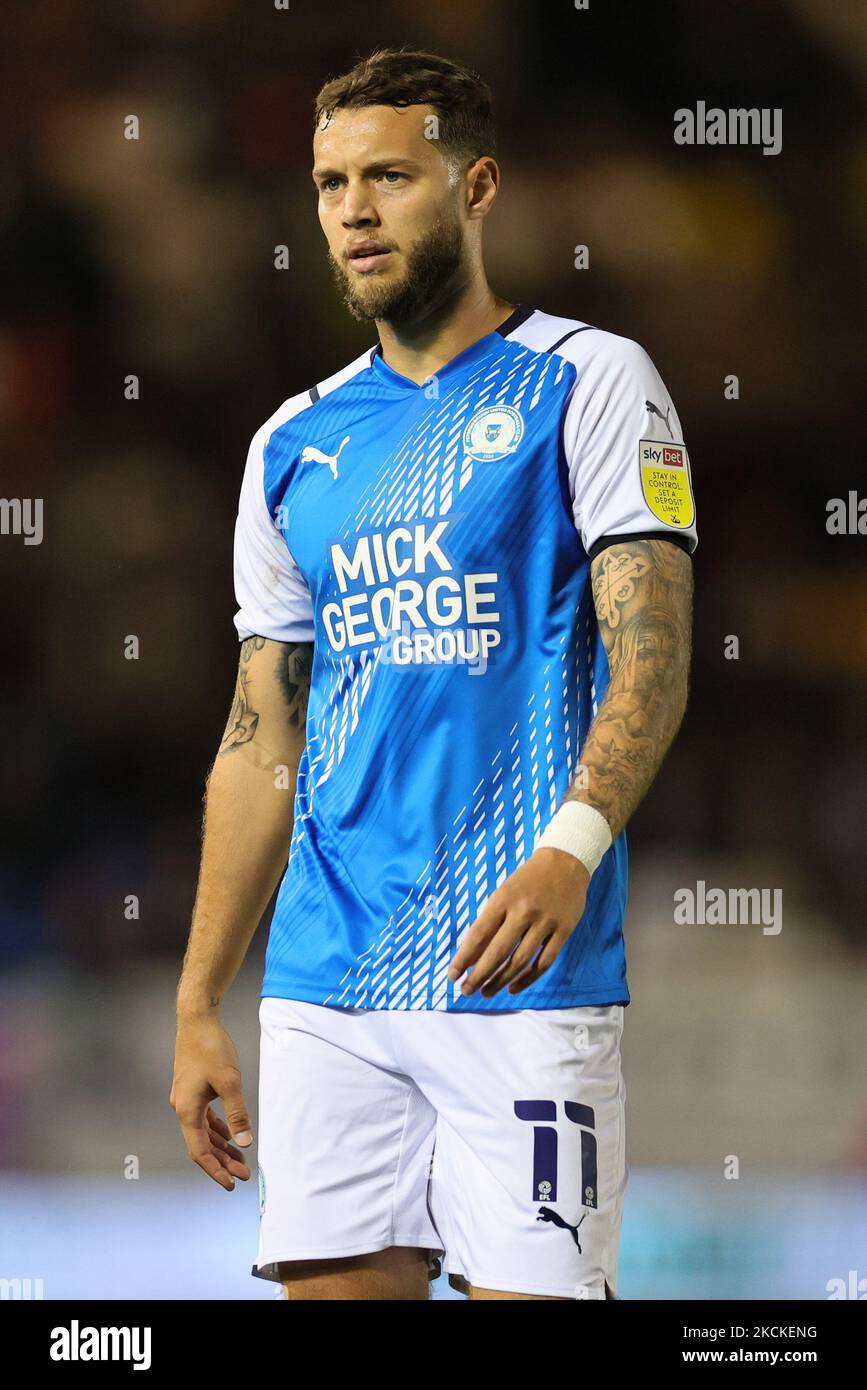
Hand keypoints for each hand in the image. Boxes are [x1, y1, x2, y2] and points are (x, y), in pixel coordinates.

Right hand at [170, 1014, 252, 1190]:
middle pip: (202, 1144)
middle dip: (222, 1161)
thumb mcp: (230, 1082)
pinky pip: (205, 1118)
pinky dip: (218, 1129)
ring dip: (221, 1146)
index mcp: (187, 1110)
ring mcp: (186, 1099)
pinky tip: (231, 1135)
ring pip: (204, 1132)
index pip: (200, 1151)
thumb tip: (244, 1143)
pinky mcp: (193, 1089)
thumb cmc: (211, 1048)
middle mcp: (183, 1108)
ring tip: (241, 1159)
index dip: (215, 1170)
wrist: (196, 1020)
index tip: (231, 1184)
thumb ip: (237, 1114)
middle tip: (243, 1174)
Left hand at [446, 848, 589, 998]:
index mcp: (503, 899)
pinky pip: (544, 962)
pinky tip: (513, 987)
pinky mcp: (563, 931)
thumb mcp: (503, 893)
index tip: (452, 975)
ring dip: (501, 980)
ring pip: (520, 961)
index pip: (479, 934)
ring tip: (486, 991)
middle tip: (466, 991)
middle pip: (498, 952)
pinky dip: (528, 978)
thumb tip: (471, 954)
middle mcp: (523, 911)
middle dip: (479, 975)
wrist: (565, 863)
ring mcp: (545, 922)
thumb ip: (489, 921)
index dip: (464, 957)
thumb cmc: (527, 880)